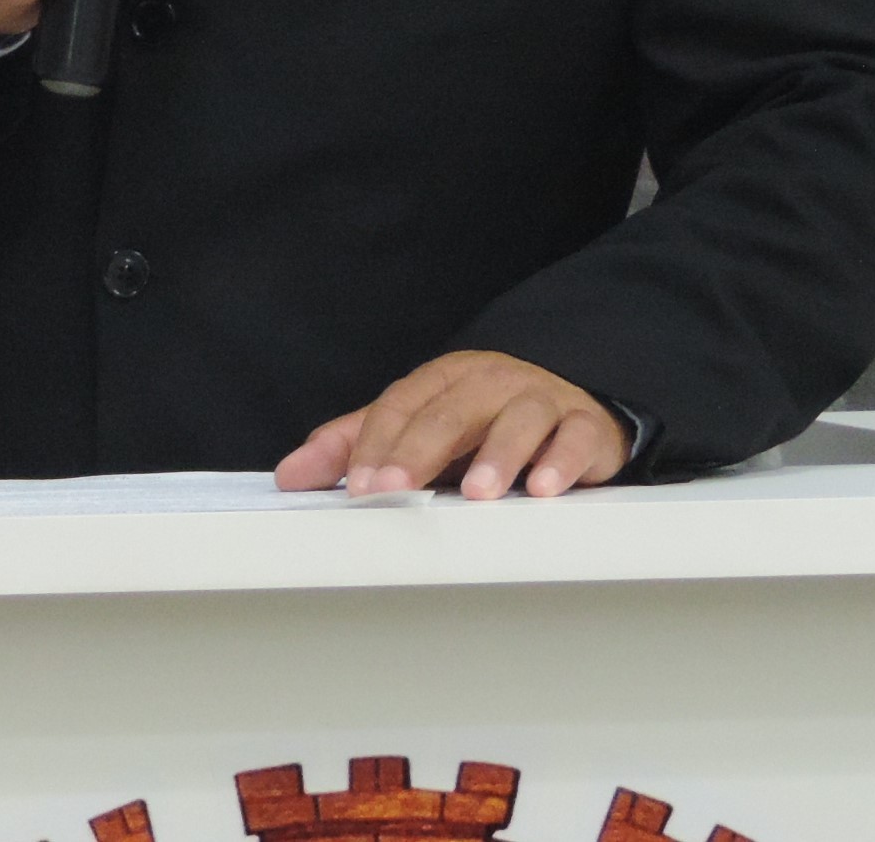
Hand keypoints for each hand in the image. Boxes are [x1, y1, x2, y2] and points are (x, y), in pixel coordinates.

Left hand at [273, 350, 631, 499]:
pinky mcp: (583, 424)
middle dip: (419, 450)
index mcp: (444, 380)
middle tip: (393, 488)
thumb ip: (355, 446)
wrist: (571, 405)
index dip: (376, 444)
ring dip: (498, 455)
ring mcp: (539, 399)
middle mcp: (489, 382)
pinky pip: (576, 437)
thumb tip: (290, 475)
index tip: (359, 487)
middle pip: (451, 410)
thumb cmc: (482, 424)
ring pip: (518, 419)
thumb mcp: (418, 427)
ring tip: (477, 493)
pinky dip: (562, 461)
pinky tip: (545, 487)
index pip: (401, 405)